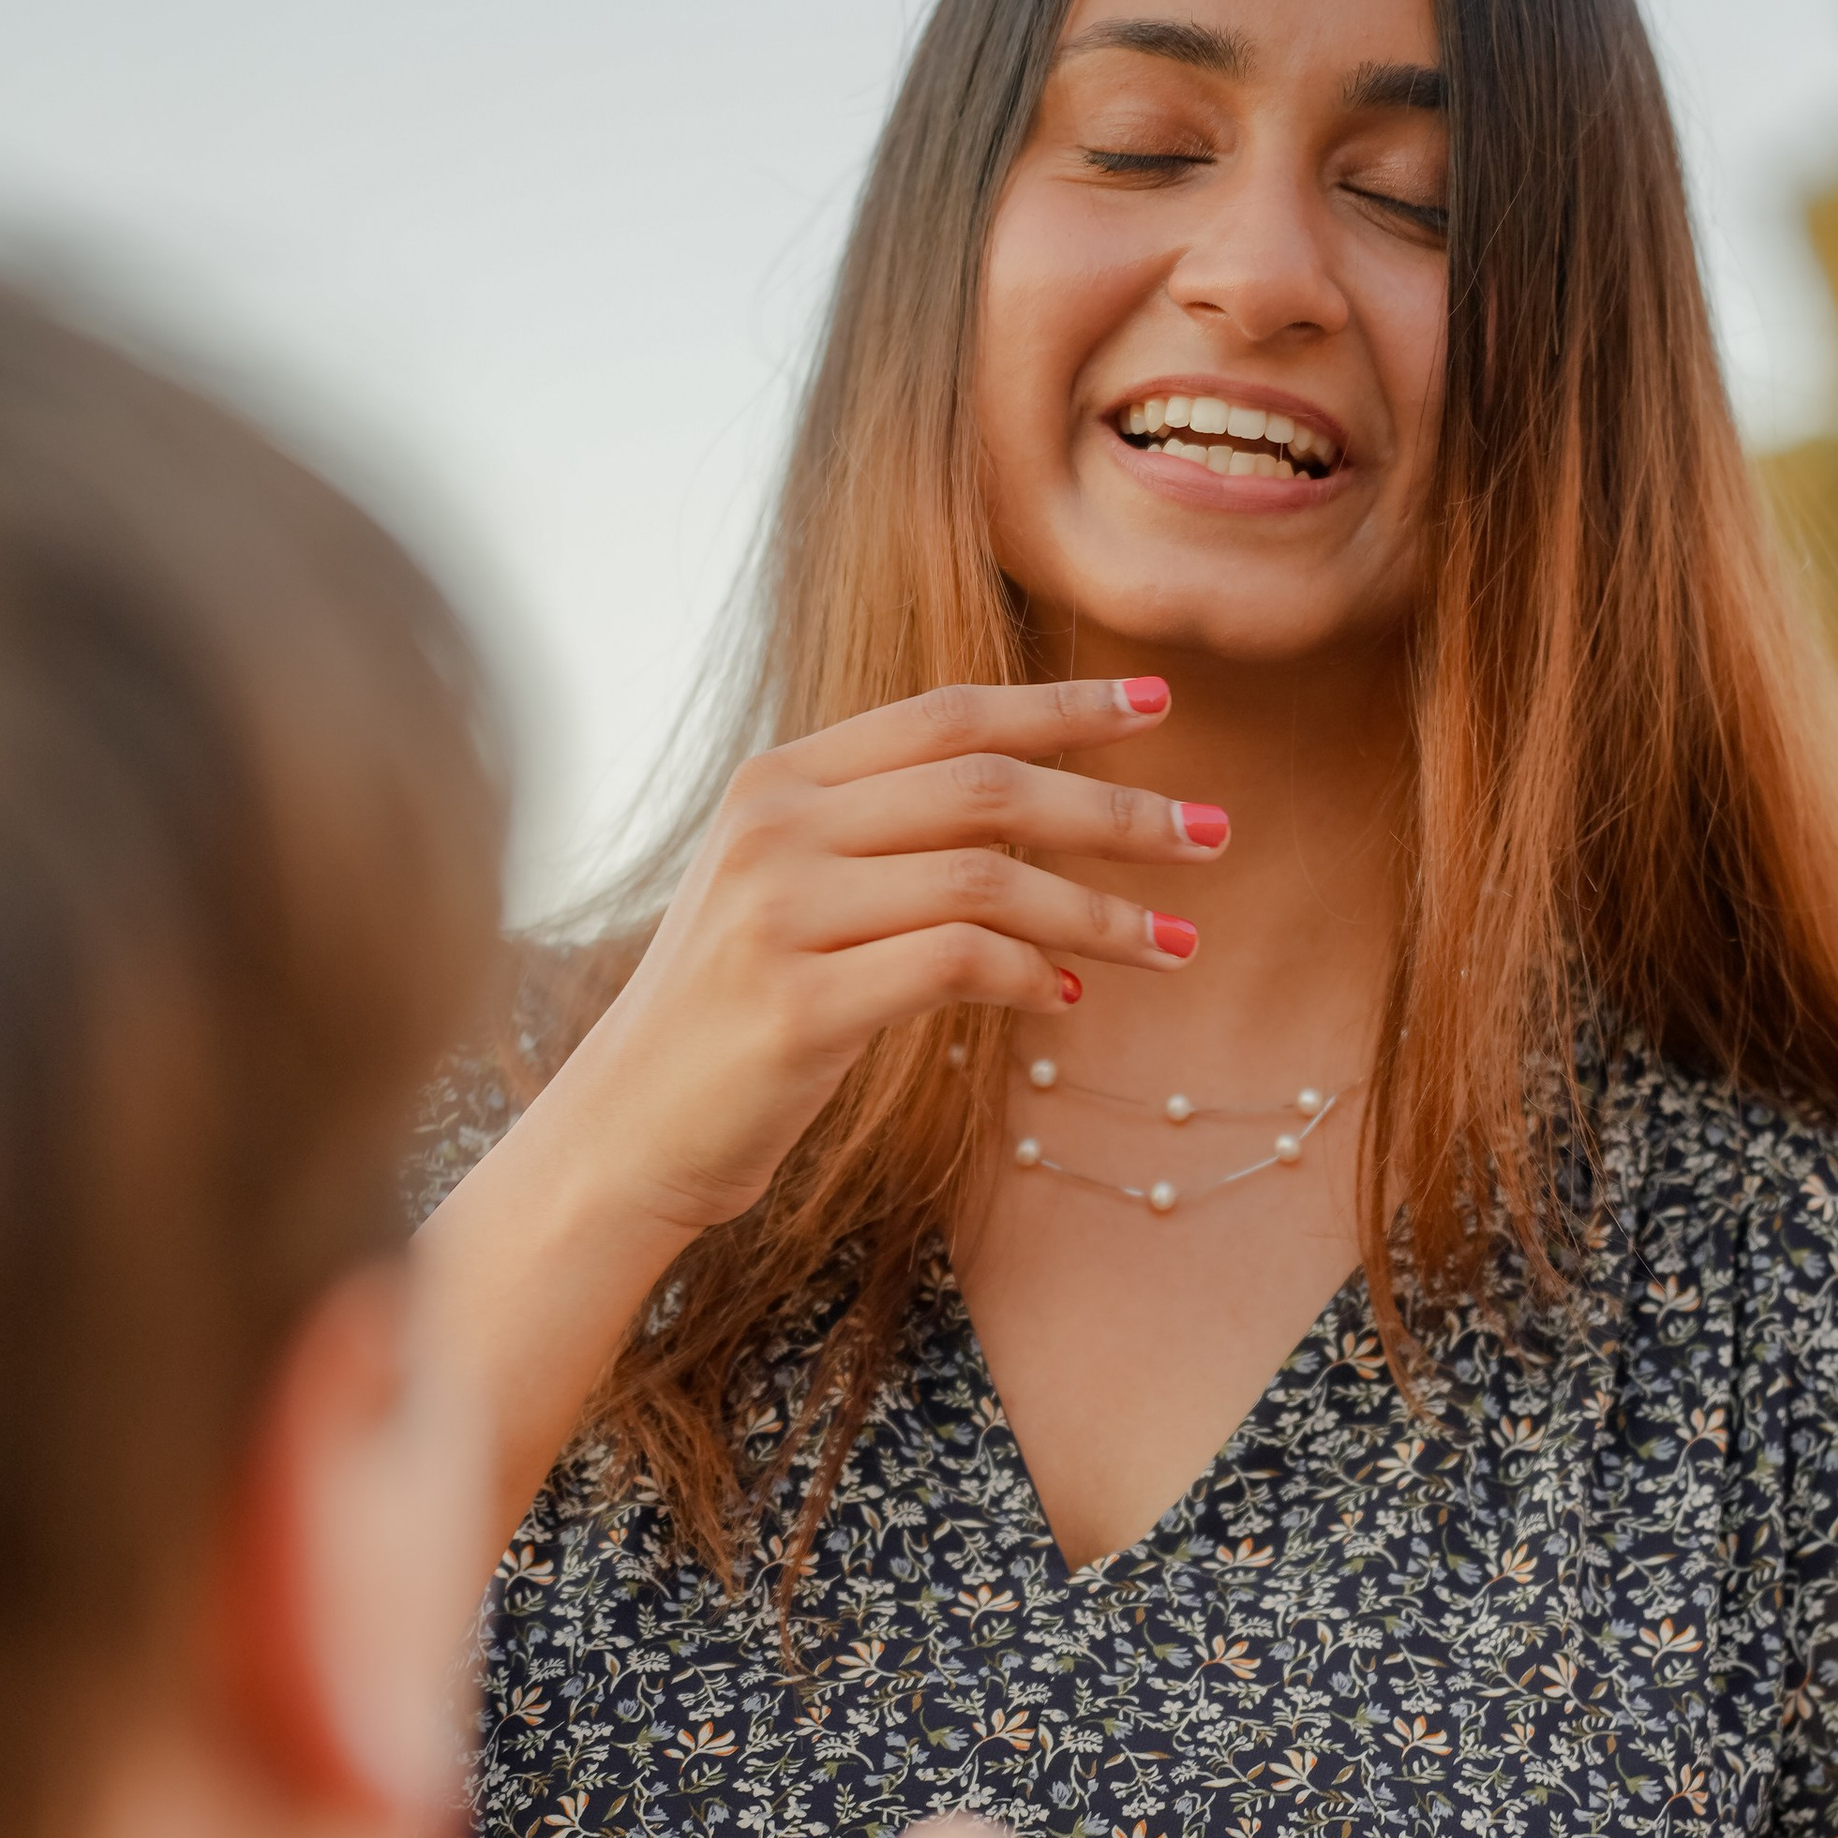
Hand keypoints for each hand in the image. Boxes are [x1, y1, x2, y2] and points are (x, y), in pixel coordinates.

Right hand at [558, 675, 1219, 1241]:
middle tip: (1213, 835)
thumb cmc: (732, 1020)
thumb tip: (1034, 814)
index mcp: (778, 783)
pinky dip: (1031, 975)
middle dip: (1116, 809)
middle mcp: (773, 828)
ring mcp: (777, 913)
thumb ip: (884, 841)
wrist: (624, 1133)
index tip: (1160, 706)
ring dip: (1099, 909)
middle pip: (985, 786)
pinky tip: (1071, 1001)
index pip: (946, 714)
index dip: (1062, 705)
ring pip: (985, 877)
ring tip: (1176, 942)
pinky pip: (954, 964)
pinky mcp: (795, 1006)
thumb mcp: (795, 899)